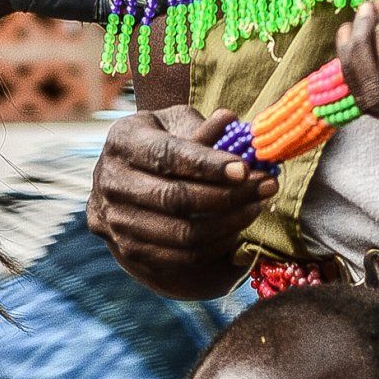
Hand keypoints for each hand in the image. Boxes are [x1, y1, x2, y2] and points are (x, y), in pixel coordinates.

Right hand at [86, 105, 275, 297]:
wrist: (127, 180)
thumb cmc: (161, 142)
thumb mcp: (176, 123)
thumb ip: (202, 127)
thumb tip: (230, 121)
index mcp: (122, 141)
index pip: (166, 155)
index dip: (207, 164)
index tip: (245, 168)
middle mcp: (111, 182)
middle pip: (175, 198)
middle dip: (228, 195)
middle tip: (267, 185)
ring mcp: (116, 221)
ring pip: (182, 233)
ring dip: (229, 222)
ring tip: (257, 206)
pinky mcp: (129, 250)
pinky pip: (181, 256)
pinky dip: (215, 245)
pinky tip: (237, 228)